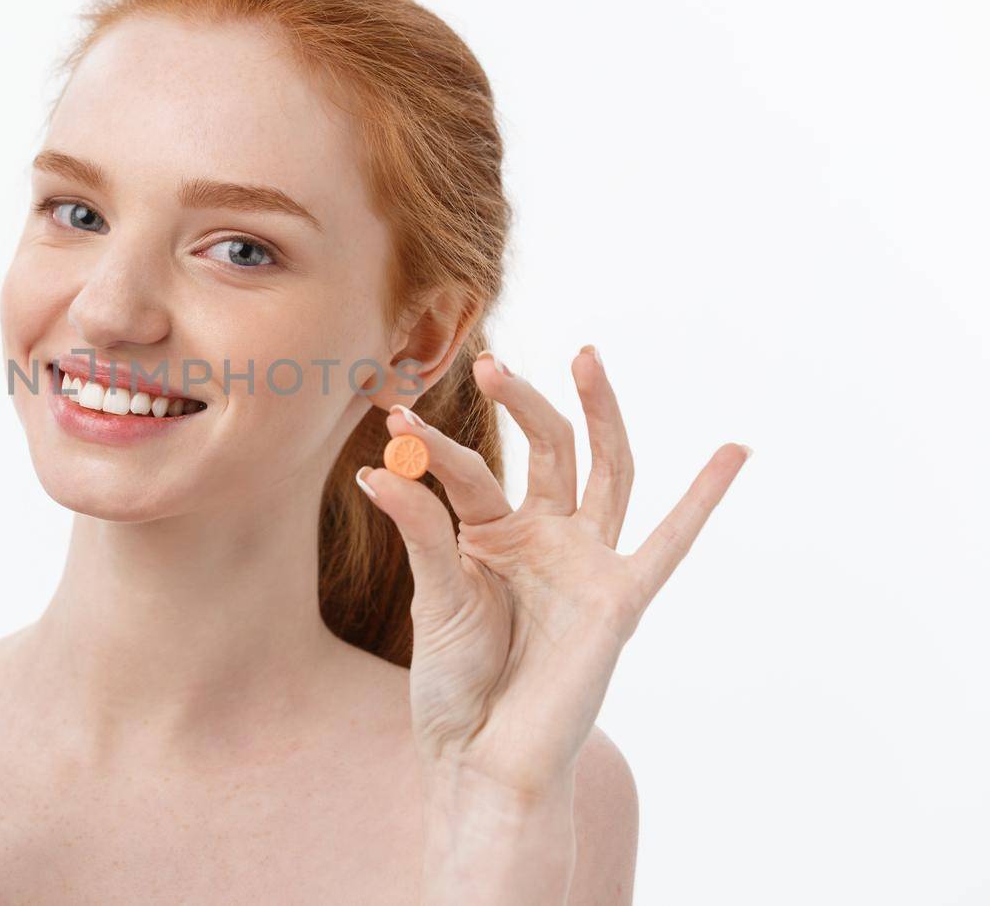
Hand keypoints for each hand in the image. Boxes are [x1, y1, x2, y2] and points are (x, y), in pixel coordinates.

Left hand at [358, 346, 748, 797]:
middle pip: (546, 450)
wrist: (483, 755)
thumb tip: (377, 468)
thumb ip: (420, 530)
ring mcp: (585, 562)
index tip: (396, 418)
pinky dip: (703, 499)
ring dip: (599, 413)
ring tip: (586, 356)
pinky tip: (733, 451)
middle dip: (523, 404)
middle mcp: (543, 536)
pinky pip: (669, 544)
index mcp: (492, 533)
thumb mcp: (433, 597)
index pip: (470, 471)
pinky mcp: (619, 597)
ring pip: (603, 470)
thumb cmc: (454, 683)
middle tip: (489, 363)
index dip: (435, 446)